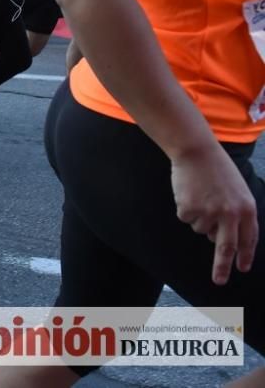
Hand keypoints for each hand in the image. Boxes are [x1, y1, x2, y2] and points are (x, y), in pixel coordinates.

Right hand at [171, 144, 258, 284]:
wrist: (196, 151)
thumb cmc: (216, 169)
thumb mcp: (236, 190)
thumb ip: (236, 213)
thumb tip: (219, 239)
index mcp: (247, 209)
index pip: (249, 239)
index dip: (245, 255)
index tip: (242, 268)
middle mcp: (231, 214)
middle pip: (225, 247)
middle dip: (222, 267)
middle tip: (220, 281)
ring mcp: (210, 213)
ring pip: (201, 228)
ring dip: (198, 216)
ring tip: (200, 194)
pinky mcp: (190, 210)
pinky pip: (186, 218)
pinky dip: (185, 208)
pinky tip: (188, 192)